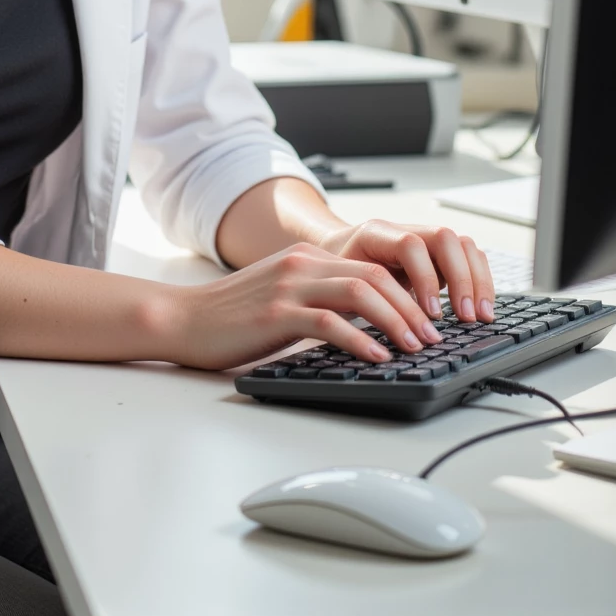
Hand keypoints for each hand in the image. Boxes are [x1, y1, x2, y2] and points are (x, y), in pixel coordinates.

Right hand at [170, 241, 446, 371]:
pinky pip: (331, 323)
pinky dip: (361, 340)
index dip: (407, 293)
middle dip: (412, 307)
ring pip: (361, 293)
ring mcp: (289, 287)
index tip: (427, 321)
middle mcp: (301, 265)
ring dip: (396, 321)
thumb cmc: (230, 317)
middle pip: (374, 276)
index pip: (372, 267)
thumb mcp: (281, 296)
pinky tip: (377, 357)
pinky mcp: (276, 315)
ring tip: (416, 347)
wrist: (182, 318)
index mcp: (306, 259)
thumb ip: (317, 298)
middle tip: (433, 337)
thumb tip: (366, 323)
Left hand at [316, 218, 494, 324]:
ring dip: (477, 280)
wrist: (336, 252)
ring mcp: (425, 238)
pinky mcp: (439, 253)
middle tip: (466, 317)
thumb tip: (396, 332)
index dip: (425, 277)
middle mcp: (405, 229)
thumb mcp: (345, 285)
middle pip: (445, 238)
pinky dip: (480, 280)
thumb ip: (367, 300)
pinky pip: (469, 257)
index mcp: (375, 234)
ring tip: (481, 316)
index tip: (431, 313)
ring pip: (463, 245)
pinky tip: (481, 306)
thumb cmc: (339, 273)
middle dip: (461, 279)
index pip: (409, 244)